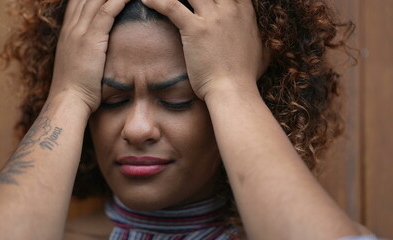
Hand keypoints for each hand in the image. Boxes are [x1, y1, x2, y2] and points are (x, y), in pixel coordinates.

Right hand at [50, 0, 129, 111]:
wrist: (68, 100)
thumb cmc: (77, 87)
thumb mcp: (78, 62)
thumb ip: (87, 50)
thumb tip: (100, 48)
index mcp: (69, 31)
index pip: (79, 1)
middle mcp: (72, 27)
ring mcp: (79, 31)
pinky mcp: (90, 40)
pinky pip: (106, 13)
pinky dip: (119, 1)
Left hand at [142, 0, 268, 99]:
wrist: (234, 91)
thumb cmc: (245, 76)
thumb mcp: (261, 51)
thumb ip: (257, 37)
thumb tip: (263, 41)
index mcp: (243, 11)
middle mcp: (229, 9)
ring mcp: (212, 17)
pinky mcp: (195, 29)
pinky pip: (171, 5)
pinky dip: (156, 1)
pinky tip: (146, 0)